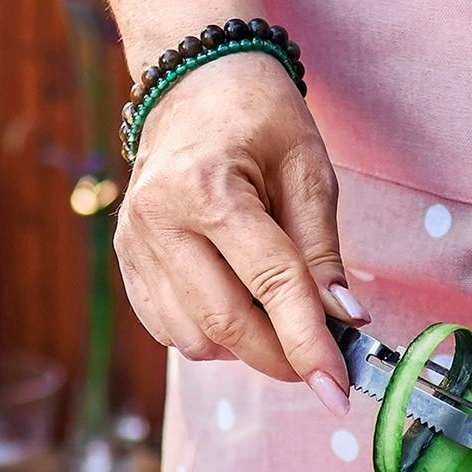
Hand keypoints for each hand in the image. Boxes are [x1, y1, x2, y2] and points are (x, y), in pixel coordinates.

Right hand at [114, 51, 358, 410]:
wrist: (193, 81)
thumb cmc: (259, 117)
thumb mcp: (309, 169)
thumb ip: (323, 251)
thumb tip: (345, 321)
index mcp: (209, 189)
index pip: (270, 285)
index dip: (308, 343)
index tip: (338, 391)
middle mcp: (158, 221)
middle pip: (226, 325)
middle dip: (281, 357)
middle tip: (322, 362)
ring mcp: (133, 245)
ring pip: (193, 340)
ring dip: (244, 347)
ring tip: (276, 312)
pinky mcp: (126, 262)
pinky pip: (169, 329)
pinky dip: (211, 336)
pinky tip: (238, 304)